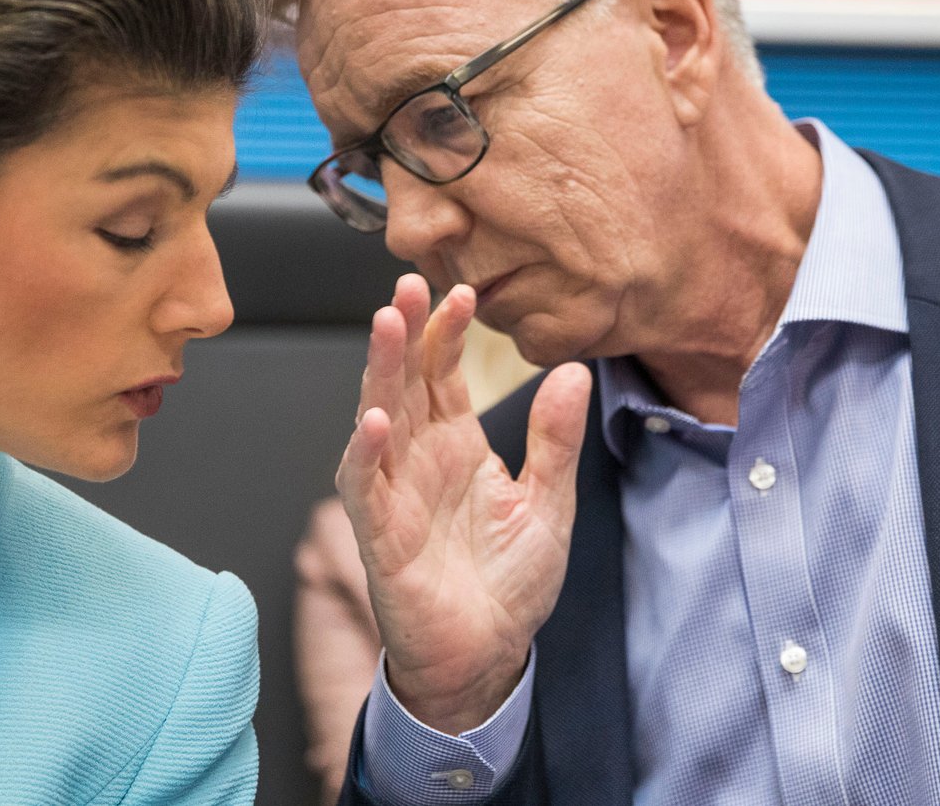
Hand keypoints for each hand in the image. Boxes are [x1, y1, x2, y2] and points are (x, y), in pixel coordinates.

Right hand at [335, 273, 591, 733]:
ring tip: (386, 326)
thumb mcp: (549, 502)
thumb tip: (574, 369)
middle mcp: (418, 460)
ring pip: (376, 419)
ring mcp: (393, 494)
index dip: (447, 332)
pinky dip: (365, 453)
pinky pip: (365, 488)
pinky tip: (374, 420)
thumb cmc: (508, 582)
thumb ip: (557, 439)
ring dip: (378, 373)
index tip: (464, 291)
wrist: (488, 655)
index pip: (442, 374)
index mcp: (456, 445)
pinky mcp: (380, 536)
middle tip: (408, 283)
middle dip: (404, 332)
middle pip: (403, 382)